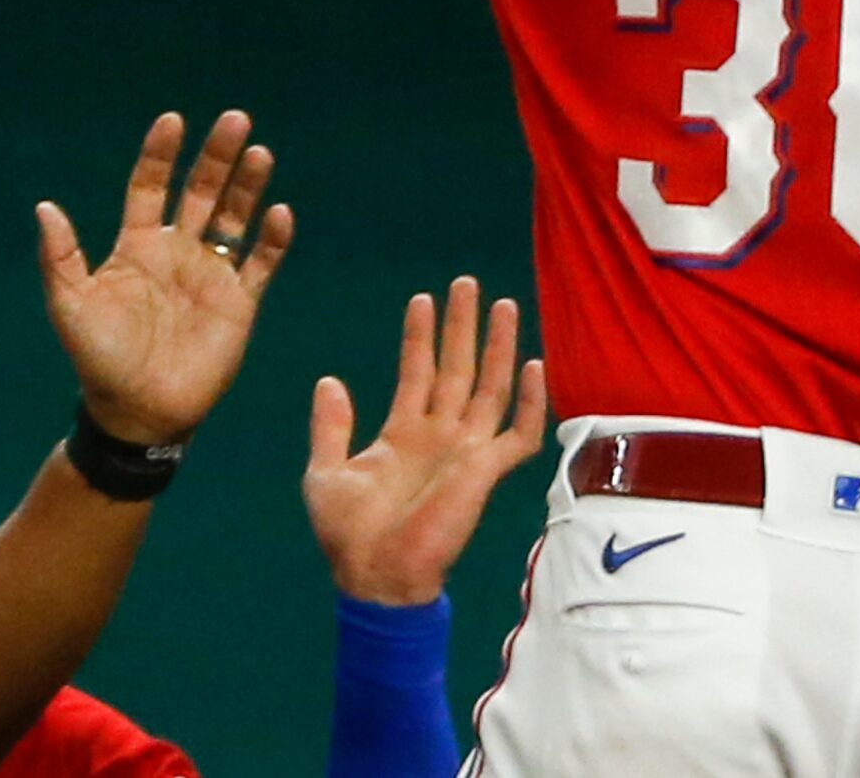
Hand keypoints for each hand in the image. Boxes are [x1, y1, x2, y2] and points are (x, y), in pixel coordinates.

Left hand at [36, 109, 291, 446]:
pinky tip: (278, 213)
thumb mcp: (70, 307)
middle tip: (236, 119)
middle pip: (203, 191)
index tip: (172, 121)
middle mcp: (178, 251)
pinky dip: (272, 239)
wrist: (138, 413)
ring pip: (236, 217)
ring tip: (259, 152)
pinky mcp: (239, 303)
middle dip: (217, 156)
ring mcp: (211, 274)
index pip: (151, 186)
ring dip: (248, 185)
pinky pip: (261, 263)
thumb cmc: (99, 360)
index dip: (161, 154)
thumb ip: (60, 258)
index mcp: (137, 245)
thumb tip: (44, 206)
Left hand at [304, 276, 549, 606]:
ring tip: (502, 305)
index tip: (422, 298)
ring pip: (489, 388)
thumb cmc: (347, 534)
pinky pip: (518, 434)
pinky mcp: (484, 472)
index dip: (420, 337)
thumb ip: (330, 427)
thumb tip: (328, 380)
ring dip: (497, 348)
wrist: (373, 576)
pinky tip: (535, 366)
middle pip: (457, 369)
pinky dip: (531, 402)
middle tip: (467, 284)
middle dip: (462, 326)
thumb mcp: (325, 472)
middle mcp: (439, 436)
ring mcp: (465, 452)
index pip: (417, 372)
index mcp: (402, 434)